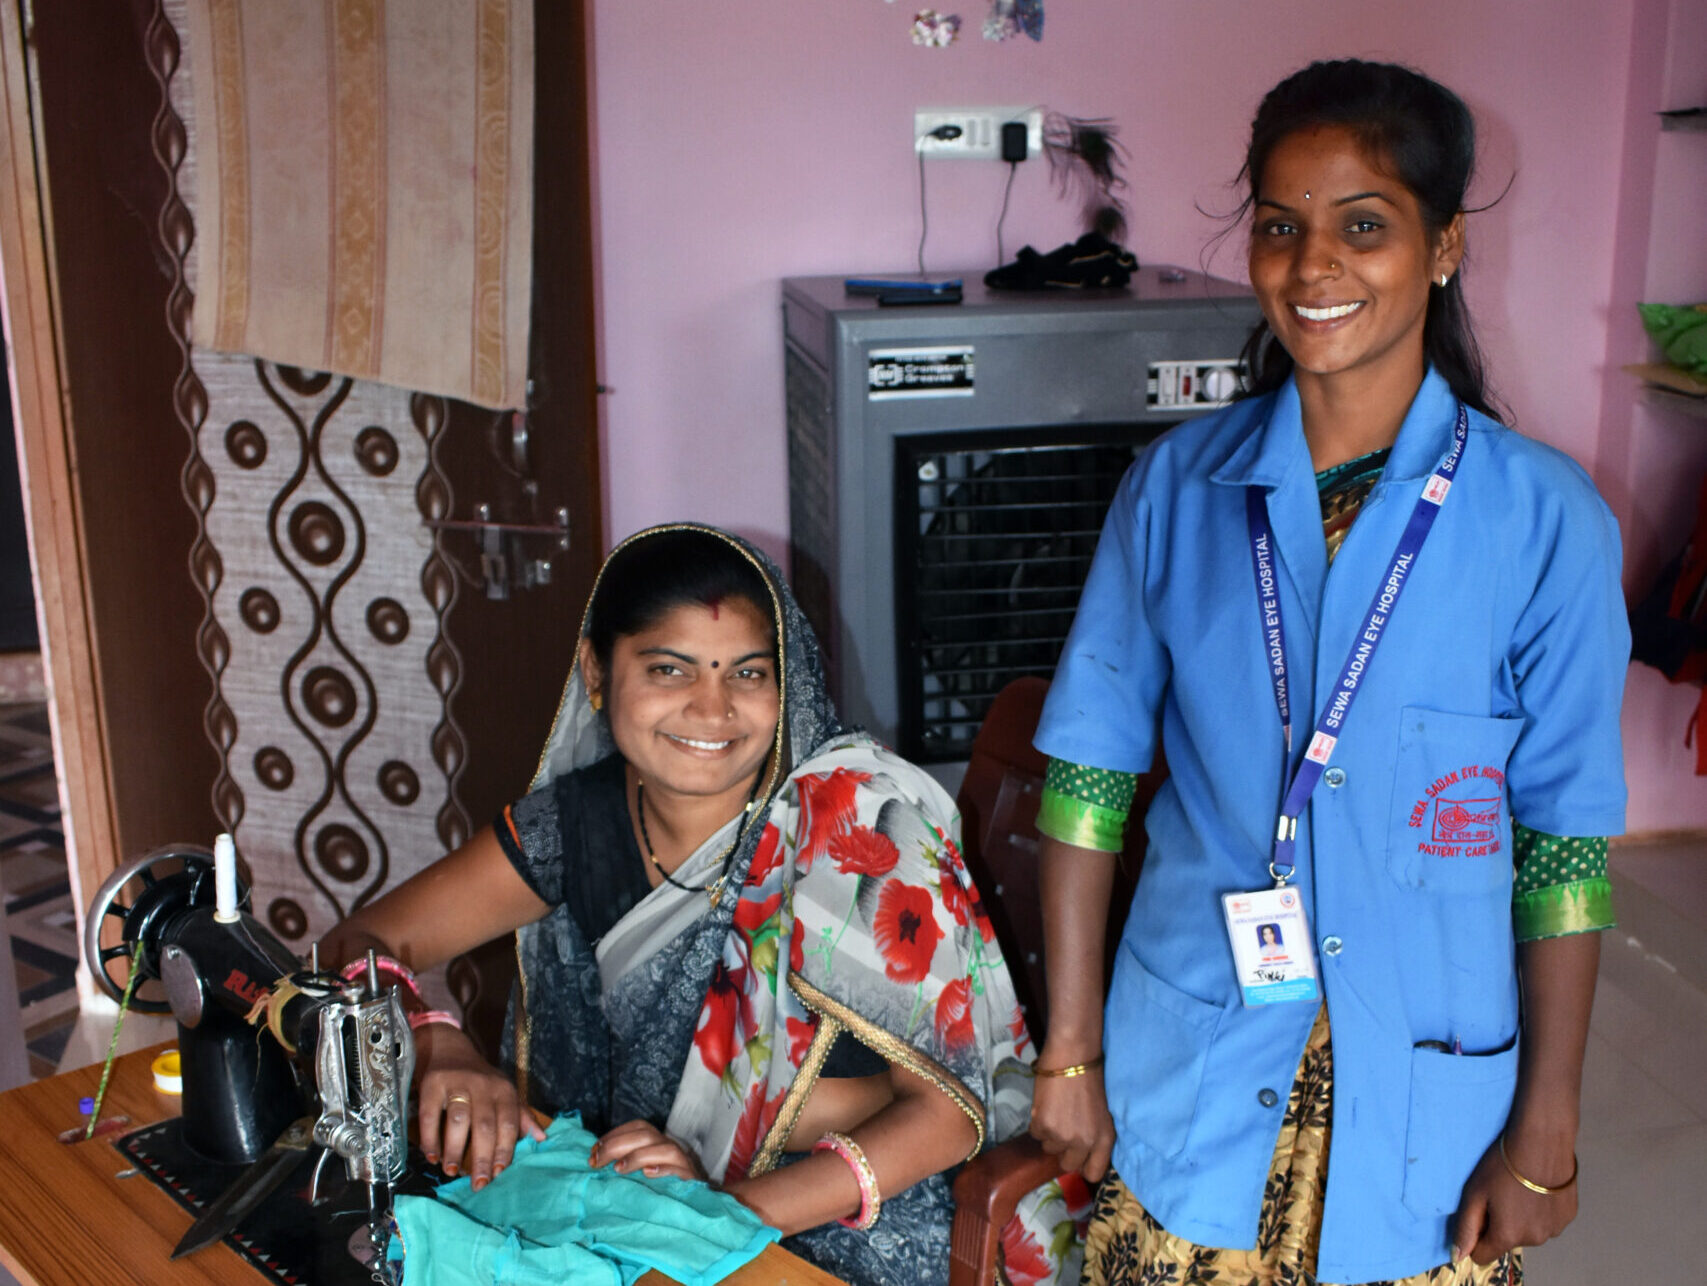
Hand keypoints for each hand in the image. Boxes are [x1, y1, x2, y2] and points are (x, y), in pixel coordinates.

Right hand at [414, 1022, 544, 1189]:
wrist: (449, 1049)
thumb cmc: (480, 1080)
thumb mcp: (504, 1092)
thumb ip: (521, 1116)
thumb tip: (541, 1140)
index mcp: (504, 1090)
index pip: (508, 1123)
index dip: (505, 1150)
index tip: (500, 1175)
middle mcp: (483, 1086)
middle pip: (485, 1126)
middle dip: (482, 1157)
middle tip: (478, 1184)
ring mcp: (457, 1084)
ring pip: (458, 1120)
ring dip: (455, 1150)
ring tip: (451, 1172)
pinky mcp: (433, 1085)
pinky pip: (431, 1115)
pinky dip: (431, 1138)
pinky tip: (432, 1157)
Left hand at [593, 1120, 707, 1182]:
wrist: (699, 1206)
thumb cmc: (664, 1189)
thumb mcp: (642, 1173)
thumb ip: (626, 1164)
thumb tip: (596, 1160)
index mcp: (658, 1143)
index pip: (637, 1127)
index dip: (614, 1135)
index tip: (593, 1151)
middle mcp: (670, 1148)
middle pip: (645, 1135)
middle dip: (616, 1145)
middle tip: (596, 1162)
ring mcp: (683, 1163)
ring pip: (664, 1148)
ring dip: (638, 1156)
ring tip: (618, 1169)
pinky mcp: (692, 1180)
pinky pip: (680, 1170)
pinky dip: (664, 1169)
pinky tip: (648, 1174)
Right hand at [1028, 1046, 1115, 1181]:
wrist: (1072, 1056)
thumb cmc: (1090, 1080)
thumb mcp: (1102, 1114)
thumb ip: (1094, 1137)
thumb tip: (1080, 1153)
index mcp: (1104, 1139)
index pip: (1094, 1173)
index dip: (1084, 1166)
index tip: (1078, 1157)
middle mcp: (1085, 1142)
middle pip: (1068, 1165)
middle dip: (1064, 1152)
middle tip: (1063, 1132)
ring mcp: (1062, 1136)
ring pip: (1049, 1148)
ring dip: (1050, 1135)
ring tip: (1055, 1112)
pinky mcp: (1043, 1126)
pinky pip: (1036, 1134)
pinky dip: (1038, 1123)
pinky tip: (1046, 1106)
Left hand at [1451, 1128, 1577, 1264]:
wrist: (1542, 1142)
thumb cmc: (1503, 1165)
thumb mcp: (1475, 1193)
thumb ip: (1466, 1228)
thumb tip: (1458, 1256)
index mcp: (1508, 1236)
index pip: (1483, 1255)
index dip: (1476, 1237)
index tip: (1478, 1215)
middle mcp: (1534, 1239)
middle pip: (1507, 1241)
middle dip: (1500, 1223)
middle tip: (1500, 1193)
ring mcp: (1554, 1229)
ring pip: (1529, 1231)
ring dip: (1522, 1217)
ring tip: (1520, 1188)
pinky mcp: (1568, 1216)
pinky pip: (1547, 1220)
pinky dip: (1540, 1210)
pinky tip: (1538, 1187)